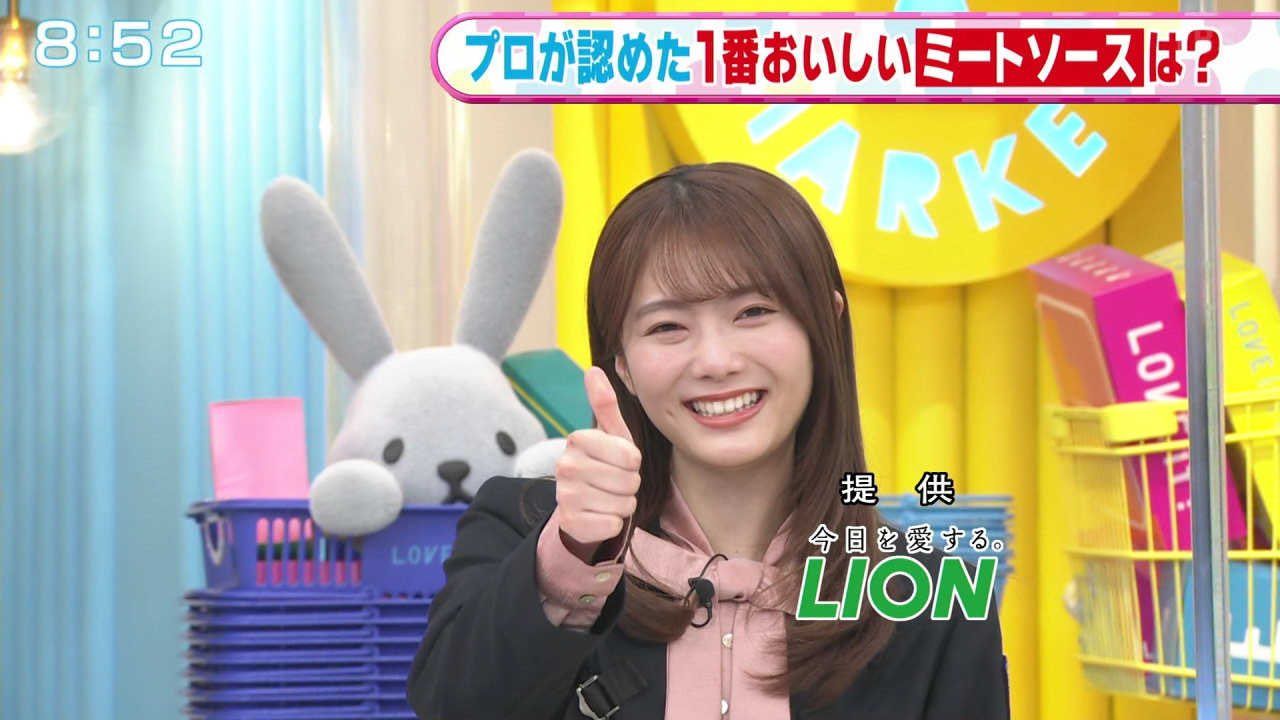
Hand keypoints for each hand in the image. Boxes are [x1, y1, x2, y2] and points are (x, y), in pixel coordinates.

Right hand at [554, 367, 641, 560]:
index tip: (620, 462)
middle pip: (629, 481)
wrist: (583, 506)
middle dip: (629, 485)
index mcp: (577, 439)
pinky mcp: (570, 522)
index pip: (631, 456)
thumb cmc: (604, 466)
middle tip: (614, 482)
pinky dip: (614, 523)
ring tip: (608, 498)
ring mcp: (565, 495)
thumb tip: (593, 369)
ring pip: (623, 504)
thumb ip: (604, 403)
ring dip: (623, 505)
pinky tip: (600, 515)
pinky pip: (613, 524)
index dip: (633, 462)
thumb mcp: (610, 435)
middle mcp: (565, 465)